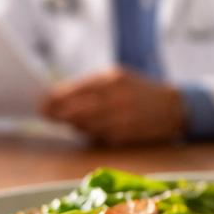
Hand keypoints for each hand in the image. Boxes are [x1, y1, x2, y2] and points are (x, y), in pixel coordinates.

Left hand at [40, 67, 185, 145]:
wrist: (173, 107)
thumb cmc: (139, 90)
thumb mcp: (117, 78)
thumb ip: (89, 87)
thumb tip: (57, 98)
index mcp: (112, 79)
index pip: (74, 90)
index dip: (54, 100)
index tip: (41, 105)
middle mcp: (116, 98)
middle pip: (75, 110)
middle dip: (59, 114)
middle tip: (48, 115)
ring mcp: (121, 118)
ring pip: (84, 125)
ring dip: (74, 124)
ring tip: (71, 121)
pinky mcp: (125, 135)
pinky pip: (98, 136)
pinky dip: (90, 133)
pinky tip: (91, 128)